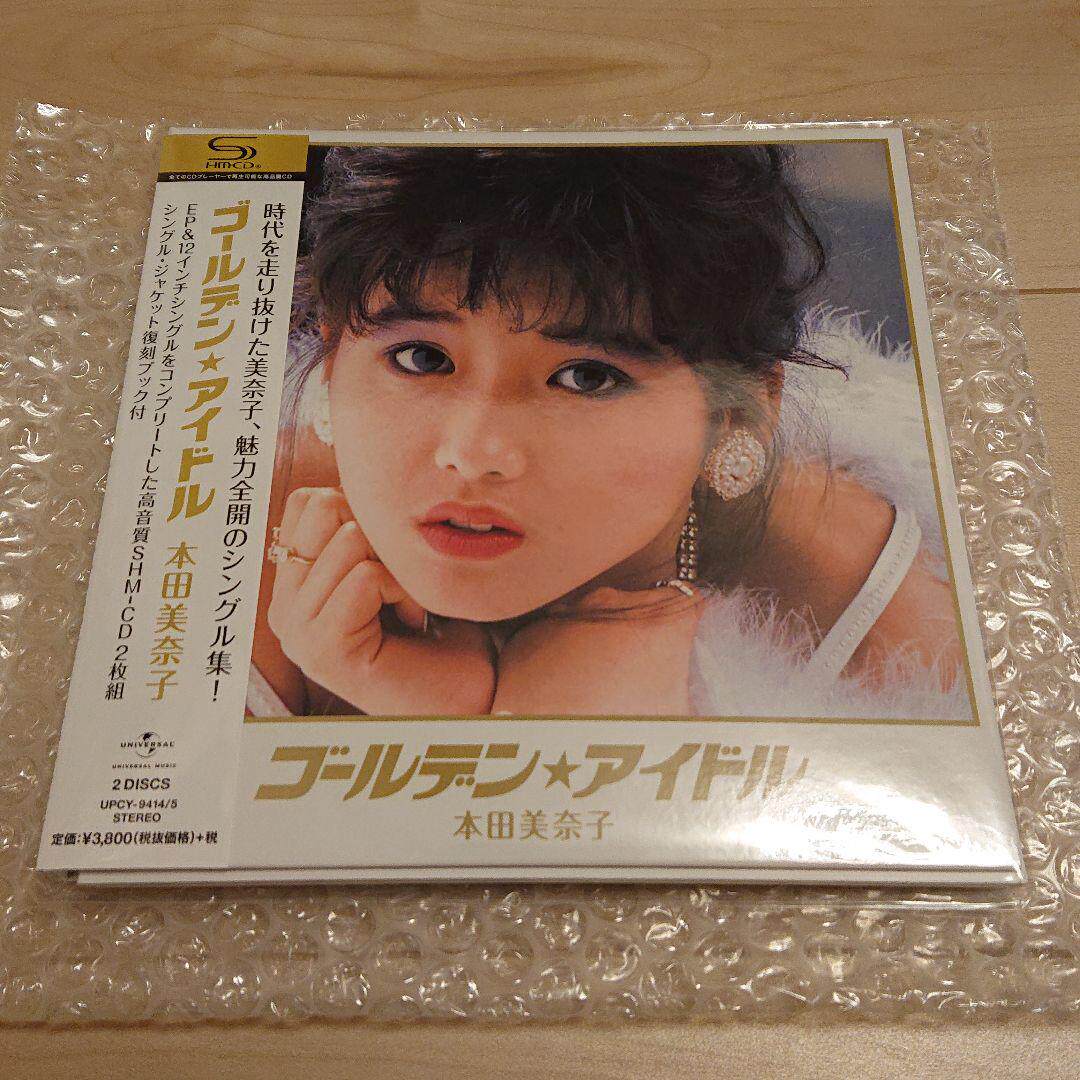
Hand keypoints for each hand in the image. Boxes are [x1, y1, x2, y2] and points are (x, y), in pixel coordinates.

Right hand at [266, 487, 494, 713]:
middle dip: (380, 536)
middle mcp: (284, 608)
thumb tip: (353, 475)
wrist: (469, 697)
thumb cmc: (441, 634)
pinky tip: (411, 623)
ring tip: (406, 609)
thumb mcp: (394, 567)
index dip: (362, 511)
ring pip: (348, 539)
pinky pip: (365, 577)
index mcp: (294, 586)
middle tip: (398, 586)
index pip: (308, 500)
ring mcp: (297, 631)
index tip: (388, 559)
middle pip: (326, 509)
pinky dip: (402, 591)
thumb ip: (360, 529)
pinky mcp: (322, 648)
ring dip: (397, 569)